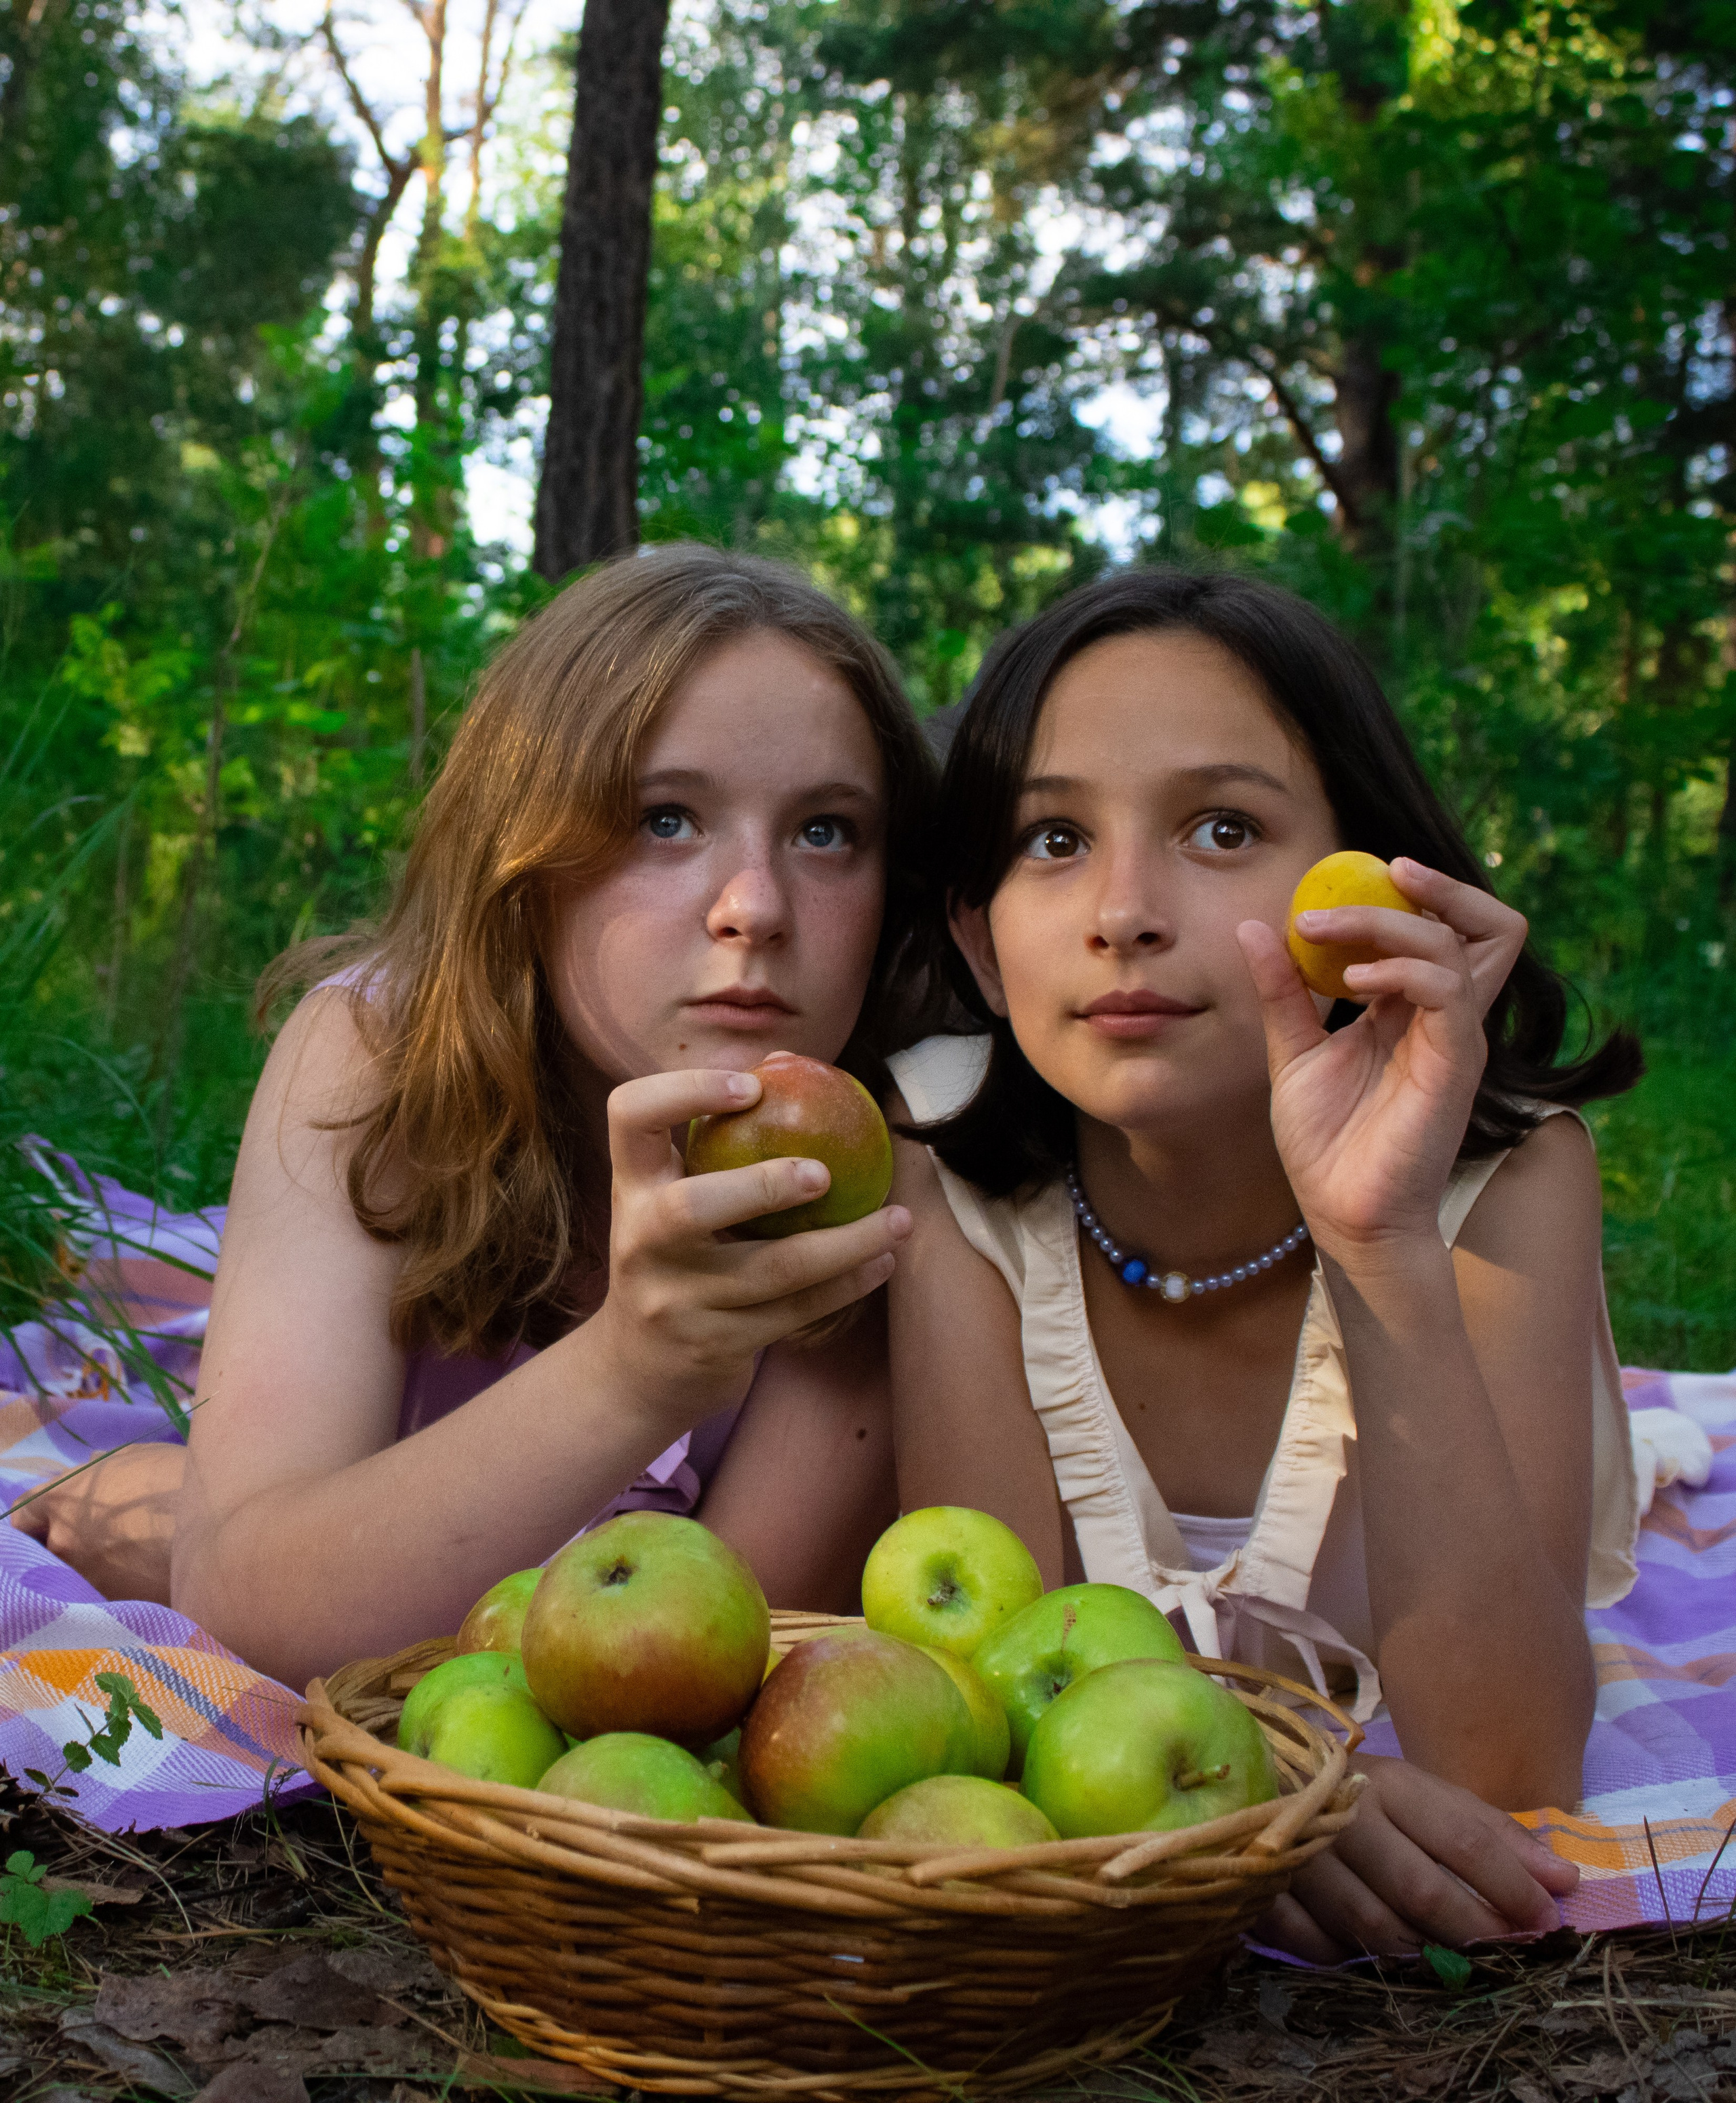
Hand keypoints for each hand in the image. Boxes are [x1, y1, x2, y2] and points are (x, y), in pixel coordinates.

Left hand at [8, 1444, 184, 1604]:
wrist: (218, 1527)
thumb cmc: (177, 1480)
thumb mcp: (139, 1457)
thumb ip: (104, 1465)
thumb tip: (92, 1463)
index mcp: (62, 1498)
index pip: (24, 1513)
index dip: (41, 1516)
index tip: (59, 1517)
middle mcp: (63, 1541)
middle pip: (47, 1548)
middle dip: (67, 1543)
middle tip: (99, 1538)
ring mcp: (85, 1578)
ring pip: (75, 1574)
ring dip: (94, 1567)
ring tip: (129, 1560)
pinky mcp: (111, 1606)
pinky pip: (103, 1595)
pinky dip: (118, 1587)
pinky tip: (145, 1577)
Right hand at [586, 1067, 910, 1431]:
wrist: (637, 1369)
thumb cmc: (674, 1256)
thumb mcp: (670, 1198)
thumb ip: (713, 1140)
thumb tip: (786, 1061)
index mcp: (631, 1185)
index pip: (630, 1116)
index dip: (683, 1090)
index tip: (749, 1084)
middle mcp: (641, 1240)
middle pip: (690, 1208)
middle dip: (762, 1186)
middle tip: (825, 1173)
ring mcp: (676, 1300)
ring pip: (770, 1272)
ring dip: (845, 1245)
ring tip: (899, 1220)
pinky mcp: (714, 1346)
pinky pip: (794, 1312)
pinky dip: (846, 1285)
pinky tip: (883, 1262)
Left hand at [1235, 859, 1527, 1255]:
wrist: (1343, 1216)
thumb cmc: (1327, 1144)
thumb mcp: (1293, 1052)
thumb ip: (1283, 991)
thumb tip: (1256, 926)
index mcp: (1411, 1009)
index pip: (1437, 927)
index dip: (1402, 893)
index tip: (1332, 888)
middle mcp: (1444, 1016)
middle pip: (1485, 922)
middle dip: (1437, 884)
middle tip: (1379, 871)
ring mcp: (1456, 1038)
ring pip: (1463, 942)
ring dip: (1392, 921)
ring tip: (1326, 932)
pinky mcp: (1456, 1062)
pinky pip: (1449, 990)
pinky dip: (1401, 968)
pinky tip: (1351, 980)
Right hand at [1254, 1754, 1576, 1962]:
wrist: (1258, 1776)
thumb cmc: (1363, 1794)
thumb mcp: (1428, 1797)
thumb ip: (1493, 1835)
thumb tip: (1565, 1880)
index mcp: (1390, 1783)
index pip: (1462, 1837)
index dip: (1511, 1884)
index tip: (1550, 1921)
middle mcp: (1345, 1815)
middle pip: (1420, 1889)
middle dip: (1473, 1931)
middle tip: (1507, 1955)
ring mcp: (1300, 1853)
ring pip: (1371, 1927)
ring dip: (1417, 1954)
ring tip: (1444, 1963)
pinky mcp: (1264, 1887)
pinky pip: (1316, 1946)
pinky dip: (1346, 1958)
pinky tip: (1365, 1955)